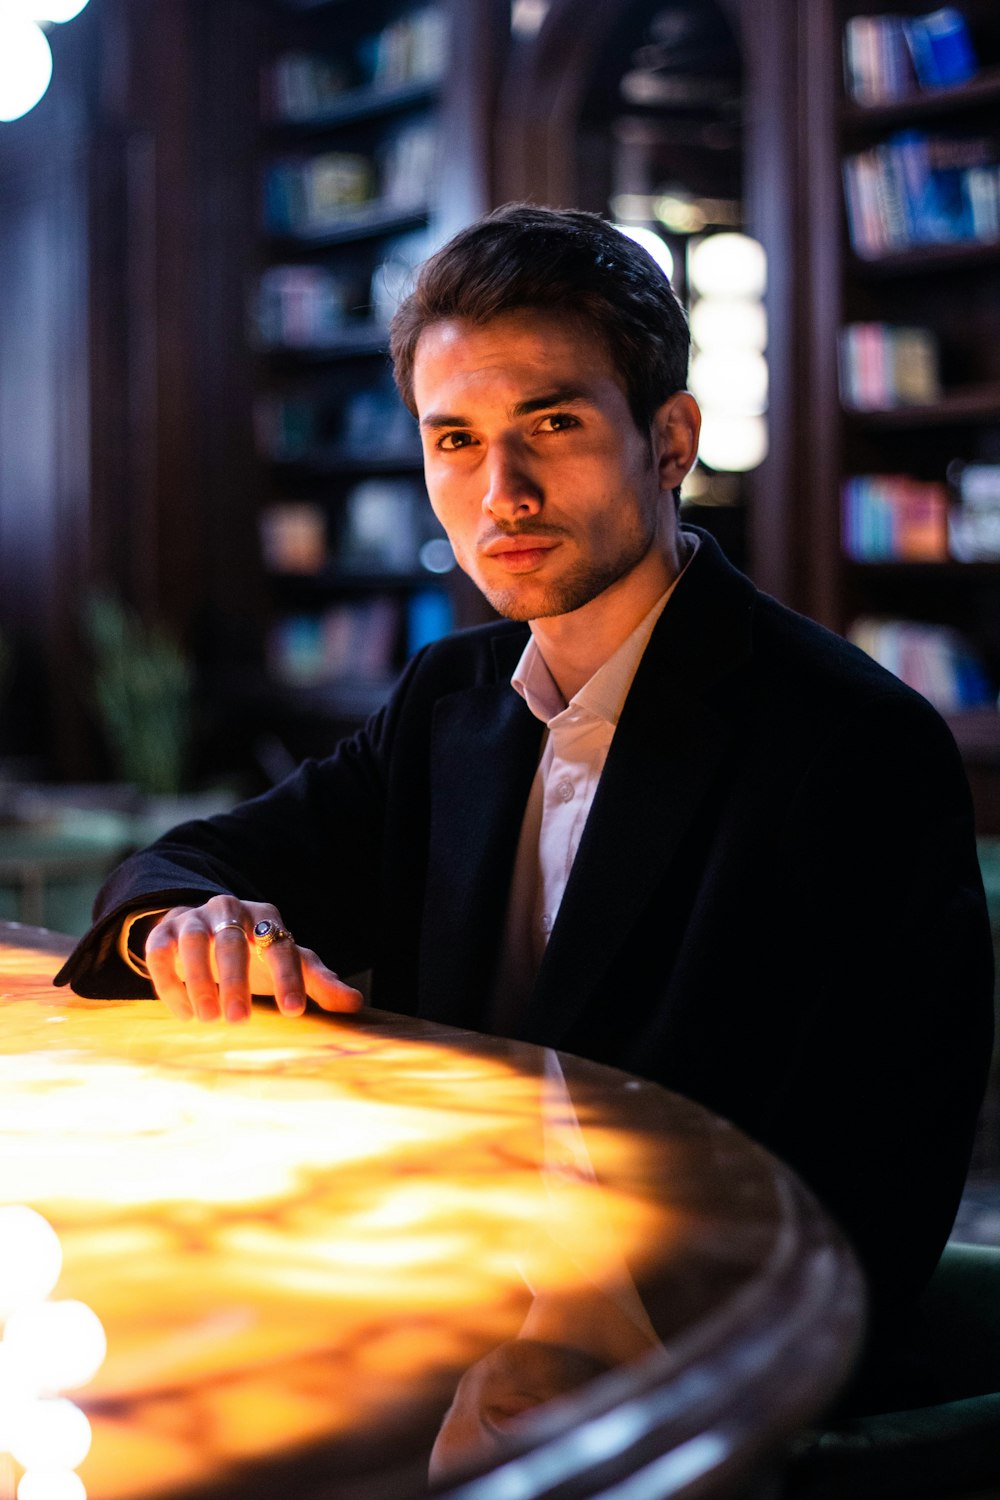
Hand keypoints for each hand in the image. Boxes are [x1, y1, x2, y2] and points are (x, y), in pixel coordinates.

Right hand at [143, 895, 363, 1022]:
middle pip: (232, 941)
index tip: (294, 1011)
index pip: (281, 944)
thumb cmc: (258, 952)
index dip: (288, 977)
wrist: (207, 930)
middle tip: (239, 1021)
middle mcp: (229, 910)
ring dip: (199, 981)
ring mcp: (194, 918)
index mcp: (267, 917)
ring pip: (193, 942)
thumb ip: (318, 981)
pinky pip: (159, 952)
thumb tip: (356, 1003)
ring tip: (209, 1020)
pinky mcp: (163, 931)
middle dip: (235, 980)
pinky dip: (169, 982)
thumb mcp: (289, 963)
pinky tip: (184, 1014)